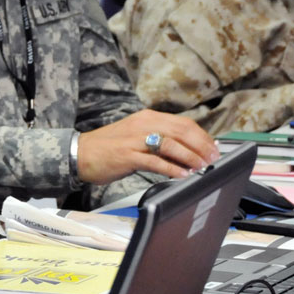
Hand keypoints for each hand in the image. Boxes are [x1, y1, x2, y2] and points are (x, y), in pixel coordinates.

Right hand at [76, 109, 218, 184]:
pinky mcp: (128, 155)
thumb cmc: (108, 147)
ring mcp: (135, 139)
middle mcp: (143, 124)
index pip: (183, 123)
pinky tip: (181, 175)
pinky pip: (155, 161)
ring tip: (202, 167)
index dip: (202, 136)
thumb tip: (185, 150)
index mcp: (147, 117)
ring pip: (171, 145)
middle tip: (212, 158)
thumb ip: (159, 139)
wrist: (80, 153)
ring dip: (190, 157)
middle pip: (181, 131)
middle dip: (201, 146)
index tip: (212, 148)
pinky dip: (171, 169)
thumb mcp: (136, 135)